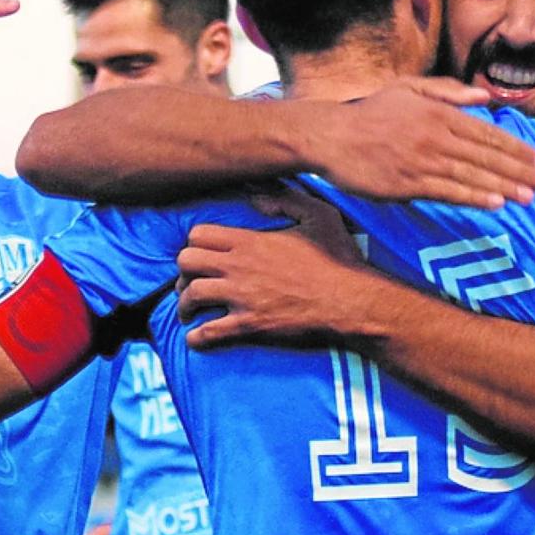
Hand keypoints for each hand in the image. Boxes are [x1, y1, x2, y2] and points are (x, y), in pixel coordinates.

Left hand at [176, 189, 371, 349]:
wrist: (352, 301)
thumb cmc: (339, 259)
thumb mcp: (319, 216)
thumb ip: (287, 199)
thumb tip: (256, 195)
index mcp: (251, 240)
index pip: (199, 234)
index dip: (194, 245)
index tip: (202, 256)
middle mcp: (240, 266)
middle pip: (186, 262)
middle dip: (183, 273)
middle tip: (190, 284)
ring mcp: (242, 297)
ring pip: (191, 296)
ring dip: (185, 305)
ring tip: (188, 313)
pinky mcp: (249, 325)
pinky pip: (209, 332)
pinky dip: (197, 338)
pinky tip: (196, 339)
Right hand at [317, 77, 534, 208]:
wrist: (330, 136)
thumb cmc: (368, 114)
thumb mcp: (408, 88)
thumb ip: (447, 91)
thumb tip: (484, 97)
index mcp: (439, 113)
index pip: (489, 133)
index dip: (518, 149)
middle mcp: (436, 136)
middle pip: (488, 156)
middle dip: (522, 171)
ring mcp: (421, 161)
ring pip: (472, 175)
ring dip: (505, 187)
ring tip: (531, 197)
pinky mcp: (406, 184)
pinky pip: (447, 191)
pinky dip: (473, 197)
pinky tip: (494, 203)